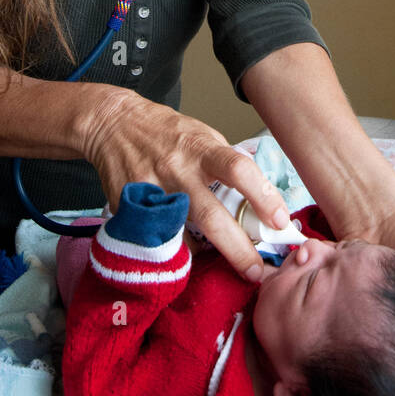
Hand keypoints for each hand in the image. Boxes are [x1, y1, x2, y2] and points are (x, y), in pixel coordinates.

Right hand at [81, 90, 288, 281]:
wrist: (113, 125)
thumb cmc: (166, 131)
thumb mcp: (202, 134)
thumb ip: (226, 162)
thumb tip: (260, 194)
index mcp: (201, 149)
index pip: (239, 171)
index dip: (263, 197)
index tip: (281, 221)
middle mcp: (176, 171)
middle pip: (211, 217)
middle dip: (238, 250)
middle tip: (257, 271)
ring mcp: (150, 192)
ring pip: (180, 237)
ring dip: (206, 257)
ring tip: (225, 269)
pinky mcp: (128, 209)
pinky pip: (156, 240)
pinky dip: (175, 252)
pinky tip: (188, 254)